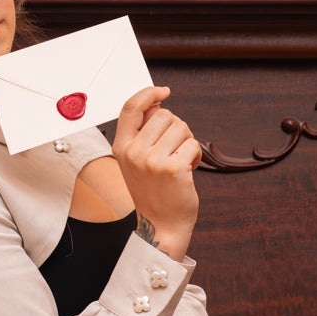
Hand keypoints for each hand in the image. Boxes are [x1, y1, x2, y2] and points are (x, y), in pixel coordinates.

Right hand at [111, 86, 201, 260]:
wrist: (161, 224)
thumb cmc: (153, 190)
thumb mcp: (137, 161)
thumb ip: (143, 133)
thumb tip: (158, 104)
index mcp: (121, 147)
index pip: (130, 107)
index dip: (148, 93)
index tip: (163, 91)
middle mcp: (133, 152)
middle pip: (164, 115)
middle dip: (176, 128)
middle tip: (173, 150)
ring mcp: (152, 160)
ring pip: (181, 127)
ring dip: (186, 142)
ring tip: (179, 162)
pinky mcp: (173, 168)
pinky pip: (193, 144)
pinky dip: (195, 156)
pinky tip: (187, 170)